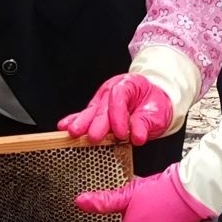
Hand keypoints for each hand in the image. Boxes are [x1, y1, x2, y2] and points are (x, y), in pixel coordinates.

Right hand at [58, 73, 172, 143]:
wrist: (155, 99)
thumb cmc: (154, 104)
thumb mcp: (157, 114)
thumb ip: (145, 124)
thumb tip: (137, 136)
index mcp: (129, 84)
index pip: (119, 97)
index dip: (118, 116)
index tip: (121, 133)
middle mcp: (112, 90)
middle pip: (102, 105)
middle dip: (97, 123)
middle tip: (93, 136)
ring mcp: (102, 99)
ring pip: (91, 110)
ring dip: (82, 123)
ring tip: (73, 132)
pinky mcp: (96, 110)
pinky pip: (85, 115)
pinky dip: (75, 121)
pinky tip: (65, 126)